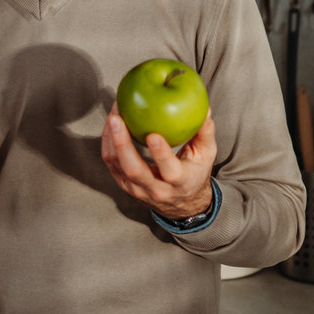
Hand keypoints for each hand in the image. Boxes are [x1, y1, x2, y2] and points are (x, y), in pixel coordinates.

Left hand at [101, 109, 216, 221]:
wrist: (182, 203)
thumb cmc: (195, 174)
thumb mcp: (206, 156)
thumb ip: (205, 133)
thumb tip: (204, 110)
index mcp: (180, 183)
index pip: (170, 172)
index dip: (161, 155)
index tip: (153, 134)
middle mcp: (156, 189)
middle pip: (134, 171)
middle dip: (122, 143)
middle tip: (117, 118)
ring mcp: (137, 189)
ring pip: (117, 166)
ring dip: (110, 139)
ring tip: (113, 115)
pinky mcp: (124, 184)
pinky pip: (111, 163)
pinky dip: (107, 142)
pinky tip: (110, 124)